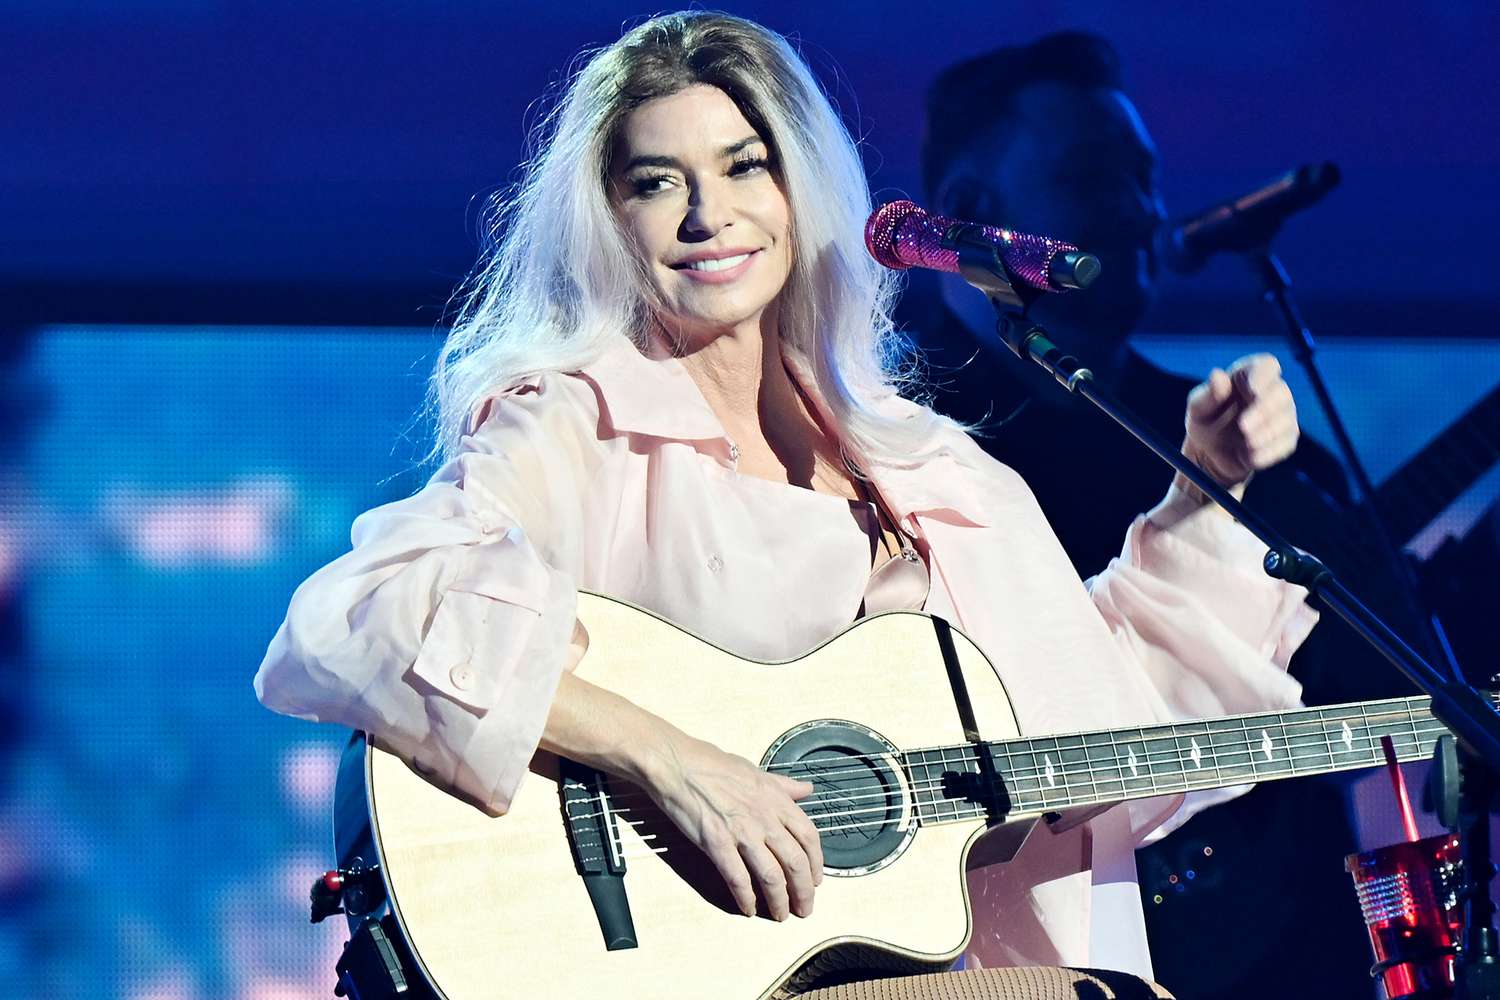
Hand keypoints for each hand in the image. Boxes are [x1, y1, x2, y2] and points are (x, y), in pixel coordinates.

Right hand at [642, 733, 823, 919]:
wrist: (678, 765)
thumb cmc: (714, 766)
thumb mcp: (756, 771)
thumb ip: (784, 786)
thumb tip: (807, 790)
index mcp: (777, 800)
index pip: (809, 837)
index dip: (817, 864)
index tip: (816, 880)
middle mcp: (765, 818)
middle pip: (795, 863)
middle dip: (803, 891)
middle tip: (803, 909)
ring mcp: (742, 832)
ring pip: (771, 876)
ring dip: (779, 901)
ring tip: (780, 915)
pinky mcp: (717, 845)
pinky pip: (738, 879)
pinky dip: (746, 898)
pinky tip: (748, 909)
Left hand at [1181, 353, 1299, 494]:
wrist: (1211, 454)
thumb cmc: (1205, 422)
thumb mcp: (1198, 409)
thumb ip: (1208, 394)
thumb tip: (1217, 375)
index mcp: (1248, 375)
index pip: (1266, 365)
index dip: (1263, 376)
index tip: (1253, 389)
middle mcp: (1270, 391)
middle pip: (1281, 393)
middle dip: (1263, 410)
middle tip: (1244, 426)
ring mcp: (1282, 415)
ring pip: (1286, 420)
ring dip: (1266, 433)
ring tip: (1247, 443)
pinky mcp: (1285, 438)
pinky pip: (1285, 444)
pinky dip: (1268, 451)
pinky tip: (1251, 457)